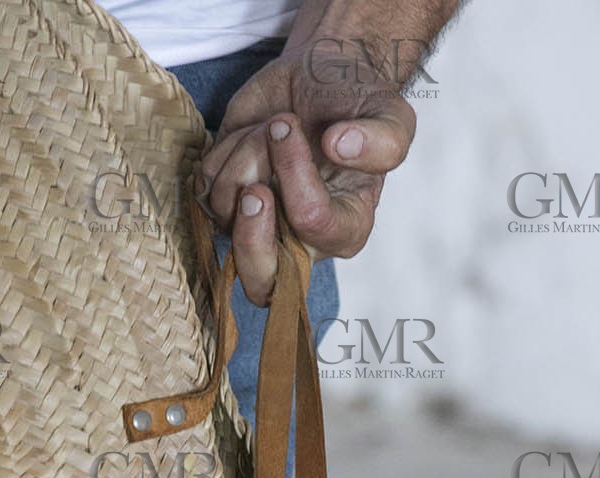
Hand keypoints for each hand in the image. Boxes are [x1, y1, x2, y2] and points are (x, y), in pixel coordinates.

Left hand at [198, 42, 416, 305]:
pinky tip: (250, 134)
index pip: (314, 227)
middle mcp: (300, 240)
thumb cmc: (357, 102)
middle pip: (262, 283)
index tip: (288, 127)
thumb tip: (341, 147)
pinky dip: (223, 150)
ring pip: (229, 213)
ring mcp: (260, 224)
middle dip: (251, 234)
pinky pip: (207, 187)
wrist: (320, 72)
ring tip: (271, 127)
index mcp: (346, 230)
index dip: (296, 178)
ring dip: (244, 154)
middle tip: (255, 190)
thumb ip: (384, 141)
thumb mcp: (392, 115)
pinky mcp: (227, 199)